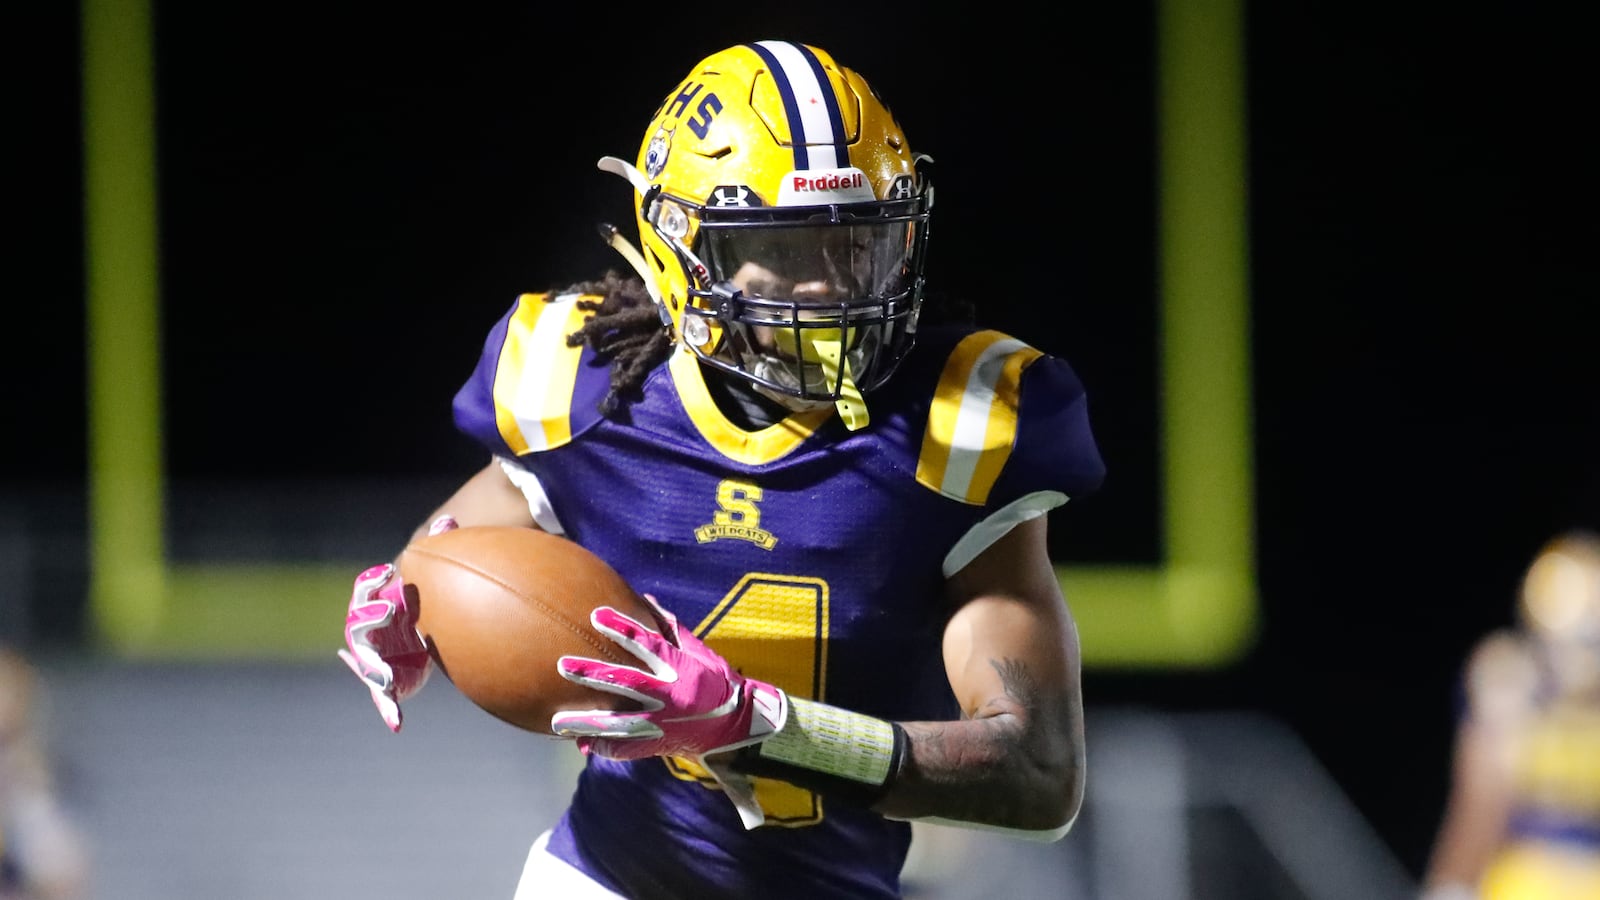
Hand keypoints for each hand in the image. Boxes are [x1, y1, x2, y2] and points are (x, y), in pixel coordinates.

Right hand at [336, 515, 454, 730]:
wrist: (419, 631)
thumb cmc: (423, 599)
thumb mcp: (432, 575)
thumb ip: (439, 548)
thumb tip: (449, 520)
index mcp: (376, 602)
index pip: (365, 590)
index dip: (372, 582)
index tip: (386, 573)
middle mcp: (369, 630)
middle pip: (359, 625)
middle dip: (370, 618)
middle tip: (390, 612)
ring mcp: (374, 657)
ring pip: (368, 664)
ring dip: (373, 669)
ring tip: (384, 677)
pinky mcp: (386, 680)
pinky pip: (383, 697)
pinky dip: (388, 709)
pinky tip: (397, 723)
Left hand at [551, 595, 786, 759]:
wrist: (733, 725)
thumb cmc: (715, 681)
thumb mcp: (698, 651)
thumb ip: (671, 628)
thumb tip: (645, 600)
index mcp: (679, 668)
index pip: (647, 644)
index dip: (622, 629)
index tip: (596, 615)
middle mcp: (668, 695)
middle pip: (625, 683)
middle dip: (593, 674)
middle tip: (563, 665)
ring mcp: (661, 723)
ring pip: (619, 723)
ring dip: (588, 722)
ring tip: (558, 722)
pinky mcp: (657, 744)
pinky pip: (626, 748)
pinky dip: (603, 746)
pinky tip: (582, 743)